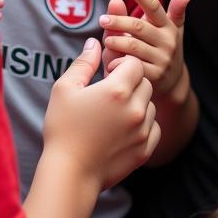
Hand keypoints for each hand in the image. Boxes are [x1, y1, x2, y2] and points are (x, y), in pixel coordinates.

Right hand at [43, 38, 158, 190]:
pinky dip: (143, 124)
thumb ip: (83, 63)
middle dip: (130, 82)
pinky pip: (154, 127)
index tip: (107, 73)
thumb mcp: (65, 89)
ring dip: (137, 103)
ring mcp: (143, 131)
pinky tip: (123, 128)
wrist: (69, 173)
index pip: (134, 63)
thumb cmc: (63, 129)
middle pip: (145, 82)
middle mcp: (135, 109)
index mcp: (117, 90)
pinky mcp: (145, 150)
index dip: (121, 64)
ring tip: (114, 112)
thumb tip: (94, 44)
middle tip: (110, 92)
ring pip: (150, 105)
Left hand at [99, 0, 190, 95]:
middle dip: (118, 21)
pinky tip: (111, 62)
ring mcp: (161, 59)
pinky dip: (119, 62)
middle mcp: (167, 41)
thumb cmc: (160, 48)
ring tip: (106, 41)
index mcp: (168, 26)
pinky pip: (131, 66)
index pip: (154, 6)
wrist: (172, 83)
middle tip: (102, 19)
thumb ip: (153, 11)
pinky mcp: (154, 76)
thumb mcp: (163, 28)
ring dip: (116, 42)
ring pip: (133, 46)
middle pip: (138, 26)